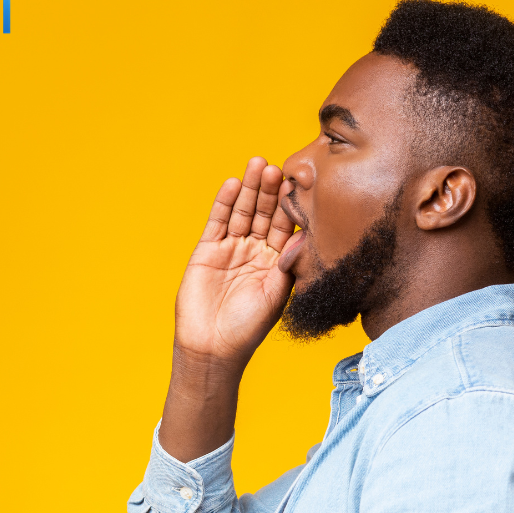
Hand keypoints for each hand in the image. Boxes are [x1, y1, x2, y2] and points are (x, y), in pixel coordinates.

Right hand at [174, 156, 298, 371]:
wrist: (213, 347)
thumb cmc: (249, 328)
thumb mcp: (277, 293)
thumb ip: (289, 263)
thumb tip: (306, 235)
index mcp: (276, 262)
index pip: (285, 226)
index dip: (290, 205)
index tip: (298, 183)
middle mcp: (255, 251)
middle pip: (264, 213)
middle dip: (269, 191)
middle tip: (276, 167)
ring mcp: (231, 249)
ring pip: (242, 212)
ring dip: (250, 189)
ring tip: (257, 165)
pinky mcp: (207, 251)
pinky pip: (217, 222)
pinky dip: (225, 203)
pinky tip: (233, 184)